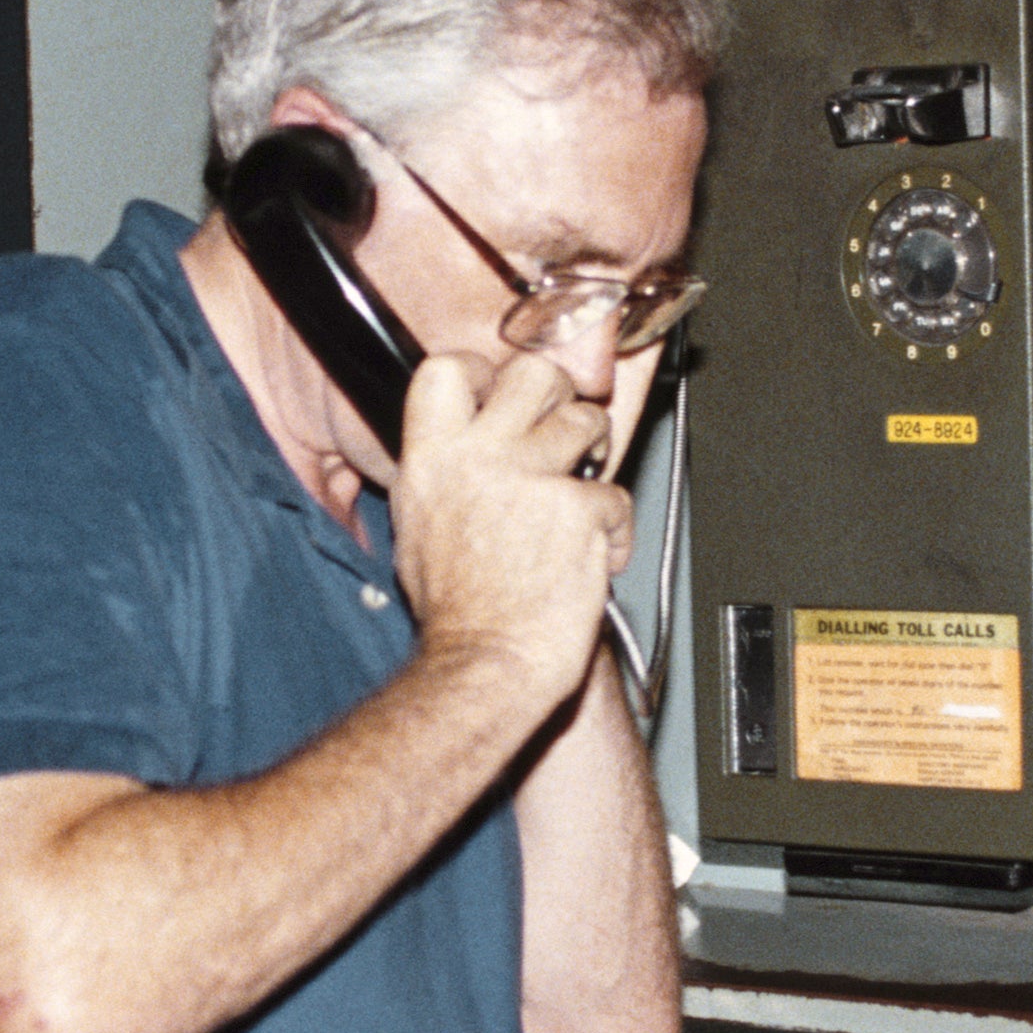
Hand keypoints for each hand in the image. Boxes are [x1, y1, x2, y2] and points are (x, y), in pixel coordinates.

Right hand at [390, 346, 631, 715]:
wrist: (486, 664)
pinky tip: (597, 556)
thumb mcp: (418, 528)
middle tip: (563, 423)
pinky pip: (615, 497)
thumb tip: (465, 451)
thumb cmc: (456, 614)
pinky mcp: (579, 509)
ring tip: (585, 492)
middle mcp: (479, 458)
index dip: (483, 373)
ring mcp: (532, 479)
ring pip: (587, 421)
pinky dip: (615, 529)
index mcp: (431, 460)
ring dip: (595, 453)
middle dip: (559, 393)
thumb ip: (443, 476)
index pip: (447, 369)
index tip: (499, 391)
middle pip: (532, 373)